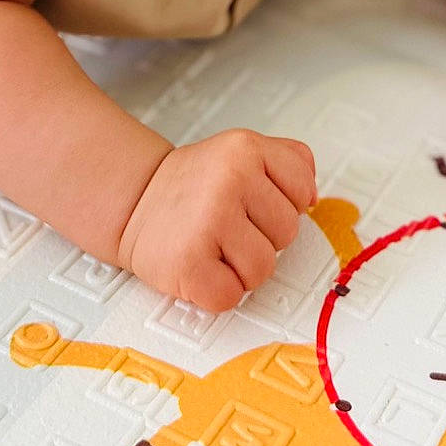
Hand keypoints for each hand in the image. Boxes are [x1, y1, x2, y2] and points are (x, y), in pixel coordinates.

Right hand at [117, 129, 317, 312]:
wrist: (132, 202)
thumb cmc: (191, 186)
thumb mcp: (240, 151)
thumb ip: (287, 160)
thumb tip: (313, 196)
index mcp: (245, 148)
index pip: (303, 191)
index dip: (282, 204)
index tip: (253, 203)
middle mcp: (230, 179)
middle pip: (287, 234)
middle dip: (260, 238)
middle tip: (225, 226)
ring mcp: (209, 220)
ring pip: (263, 269)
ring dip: (240, 269)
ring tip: (212, 246)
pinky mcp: (189, 262)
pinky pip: (231, 296)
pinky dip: (216, 291)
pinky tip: (199, 266)